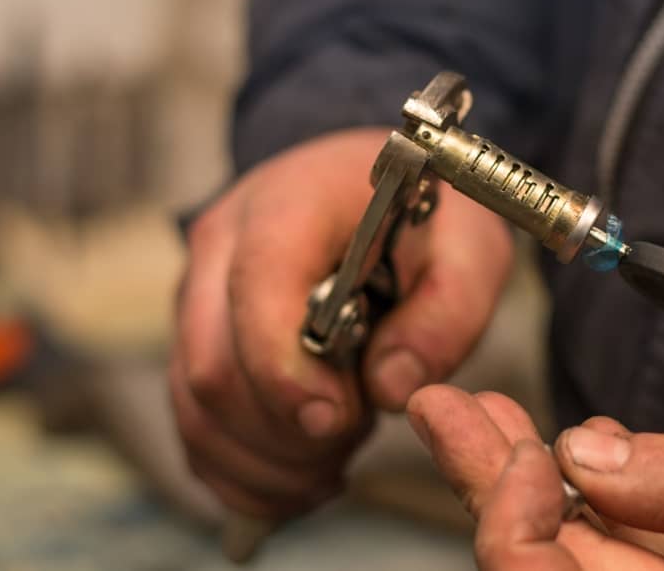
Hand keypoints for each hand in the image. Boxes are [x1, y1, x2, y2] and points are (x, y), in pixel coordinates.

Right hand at [169, 128, 512, 518]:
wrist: (375, 187)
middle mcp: (224, 246)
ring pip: (195, 407)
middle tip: (352, 439)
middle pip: (214, 368)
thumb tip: (390, 388)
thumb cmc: (423, 214)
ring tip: (333, 461)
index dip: (290, 375)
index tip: (342, 418)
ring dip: (264, 462)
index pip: (257, 294)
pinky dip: (241, 471)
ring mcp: (200, 293)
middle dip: (285, 434)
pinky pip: (193, 424)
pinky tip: (299, 477)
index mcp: (290, 207)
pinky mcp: (197, 336)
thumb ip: (445, 315)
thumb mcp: (469, 248)